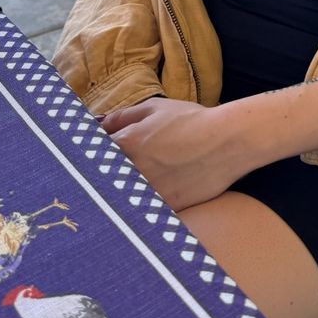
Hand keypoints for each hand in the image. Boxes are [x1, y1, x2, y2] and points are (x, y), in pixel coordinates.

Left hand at [101, 99, 241, 210]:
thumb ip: (122, 117)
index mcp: (125, 143)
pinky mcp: (164, 207)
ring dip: (121, 192)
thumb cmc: (191, 120)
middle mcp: (131, 170)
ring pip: (121, 197)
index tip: (92, 157)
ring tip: (133, 186)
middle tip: (110, 173)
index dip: (90, 154)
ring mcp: (147, 192)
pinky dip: (141, 205)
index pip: (91, 153)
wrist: (227, 142)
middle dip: (103, 175)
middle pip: (102, 178)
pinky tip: (151, 197)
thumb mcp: (154, 108)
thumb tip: (98, 125)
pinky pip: (143, 209)